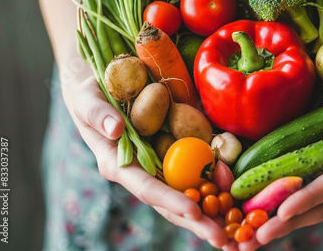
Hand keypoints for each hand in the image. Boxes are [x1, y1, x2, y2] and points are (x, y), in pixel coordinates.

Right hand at [73, 76, 228, 248]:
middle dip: (196, 221)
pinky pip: (195, 171)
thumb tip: (115, 129)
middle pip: (171, 202)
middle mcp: (142, 171)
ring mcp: (160, 164)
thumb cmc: (90, 95)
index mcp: (120, 165)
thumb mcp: (87, 100)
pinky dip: (215, 183)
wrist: (103, 87)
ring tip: (235, 228)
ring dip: (210, 211)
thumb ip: (97, 114)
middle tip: (223, 238)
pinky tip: (233, 194)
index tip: (193, 211)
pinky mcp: (174, 153)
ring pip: (186, 192)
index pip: (146, 188)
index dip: (169, 200)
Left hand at [227, 82, 322, 250]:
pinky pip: (309, 196)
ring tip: (251, 238)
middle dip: (286, 223)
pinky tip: (263, 215)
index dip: (308, 198)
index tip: (282, 212)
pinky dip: (286, 208)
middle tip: (254, 238)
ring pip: (311, 207)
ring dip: (282, 223)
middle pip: (318, 206)